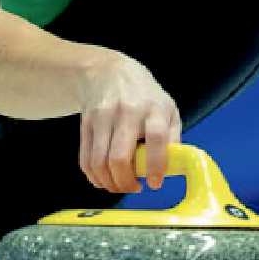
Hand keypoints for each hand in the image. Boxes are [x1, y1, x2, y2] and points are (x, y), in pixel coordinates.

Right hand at [76, 51, 181, 194]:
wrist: (109, 71)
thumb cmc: (144, 96)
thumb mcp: (168, 109)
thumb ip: (173, 138)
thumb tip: (172, 168)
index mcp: (154, 109)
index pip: (156, 139)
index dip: (155, 165)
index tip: (154, 183)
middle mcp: (127, 111)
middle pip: (119, 157)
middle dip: (125, 182)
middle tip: (133, 188)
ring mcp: (103, 117)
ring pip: (99, 162)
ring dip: (108, 182)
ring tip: (119, 186)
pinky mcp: (86, 123)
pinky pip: (86, 159)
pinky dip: (94, 176)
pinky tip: (104, 179)